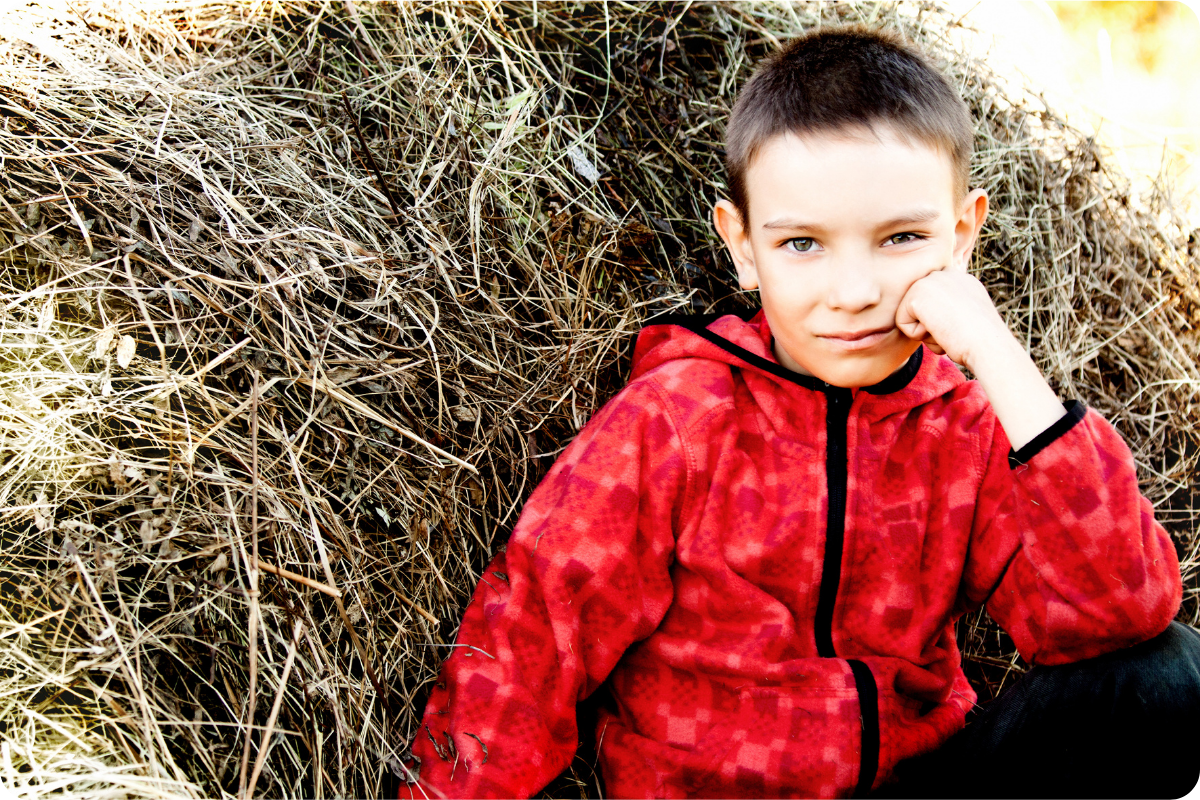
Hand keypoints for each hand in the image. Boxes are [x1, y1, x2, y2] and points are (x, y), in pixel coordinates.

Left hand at [894, 268, 1010, 372]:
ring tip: (949, 330)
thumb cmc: (982, 343)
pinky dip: (918, 335)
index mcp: (961, 279)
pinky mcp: (917, 293)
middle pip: (920, 308)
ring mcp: (931, 280)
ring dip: (926, 332)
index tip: (962, 326)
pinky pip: (903, 323)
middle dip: (932, 326)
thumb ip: (951, 311)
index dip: (941, 320)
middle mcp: (946, 274)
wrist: (988, 345)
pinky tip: (940, 330)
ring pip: (911, 316)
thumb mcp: (969, 319)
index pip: (934, 300)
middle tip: (956, 329)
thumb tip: (935, 316)